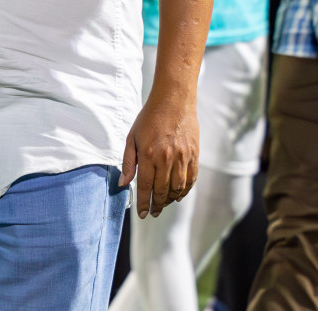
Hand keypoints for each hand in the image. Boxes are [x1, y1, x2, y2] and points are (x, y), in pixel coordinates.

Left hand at [120, 87, 199, 218]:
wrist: (173, 102)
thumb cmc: (149, 119)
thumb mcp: (132, 137)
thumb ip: (128, 162)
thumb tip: (123, 184)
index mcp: (148, 155)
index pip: (145, 186)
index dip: (143, 203)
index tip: (142, 214)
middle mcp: (166, 159)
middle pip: (162, 190)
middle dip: (157, 204)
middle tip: (153, 212)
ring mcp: (182, 158)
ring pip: (178, 188)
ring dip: (171, 199)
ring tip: (164, 204)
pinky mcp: (194, 156)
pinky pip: (191, 179)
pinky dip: (185, 190)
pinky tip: (178, 195)